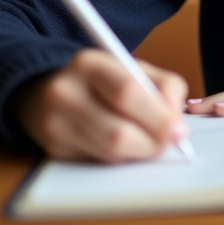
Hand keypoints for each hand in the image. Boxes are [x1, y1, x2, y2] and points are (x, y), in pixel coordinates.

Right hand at [14, 49, 188, 161]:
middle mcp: (65, 92)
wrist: (44, 90)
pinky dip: (120, 157)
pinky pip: (98, 161)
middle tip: (170, 142)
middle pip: (117, 132)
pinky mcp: (53, 149)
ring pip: (110, 153)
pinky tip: (123, 144)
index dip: (158, 116)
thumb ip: (164, 87)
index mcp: (89, 63)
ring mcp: (55, 123)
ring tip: (148, 141)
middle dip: (153, 142)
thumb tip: (177, 122)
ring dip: (139, 152)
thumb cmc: (100, 80)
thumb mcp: (133, 68)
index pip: (127, 92)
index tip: (180, 130)